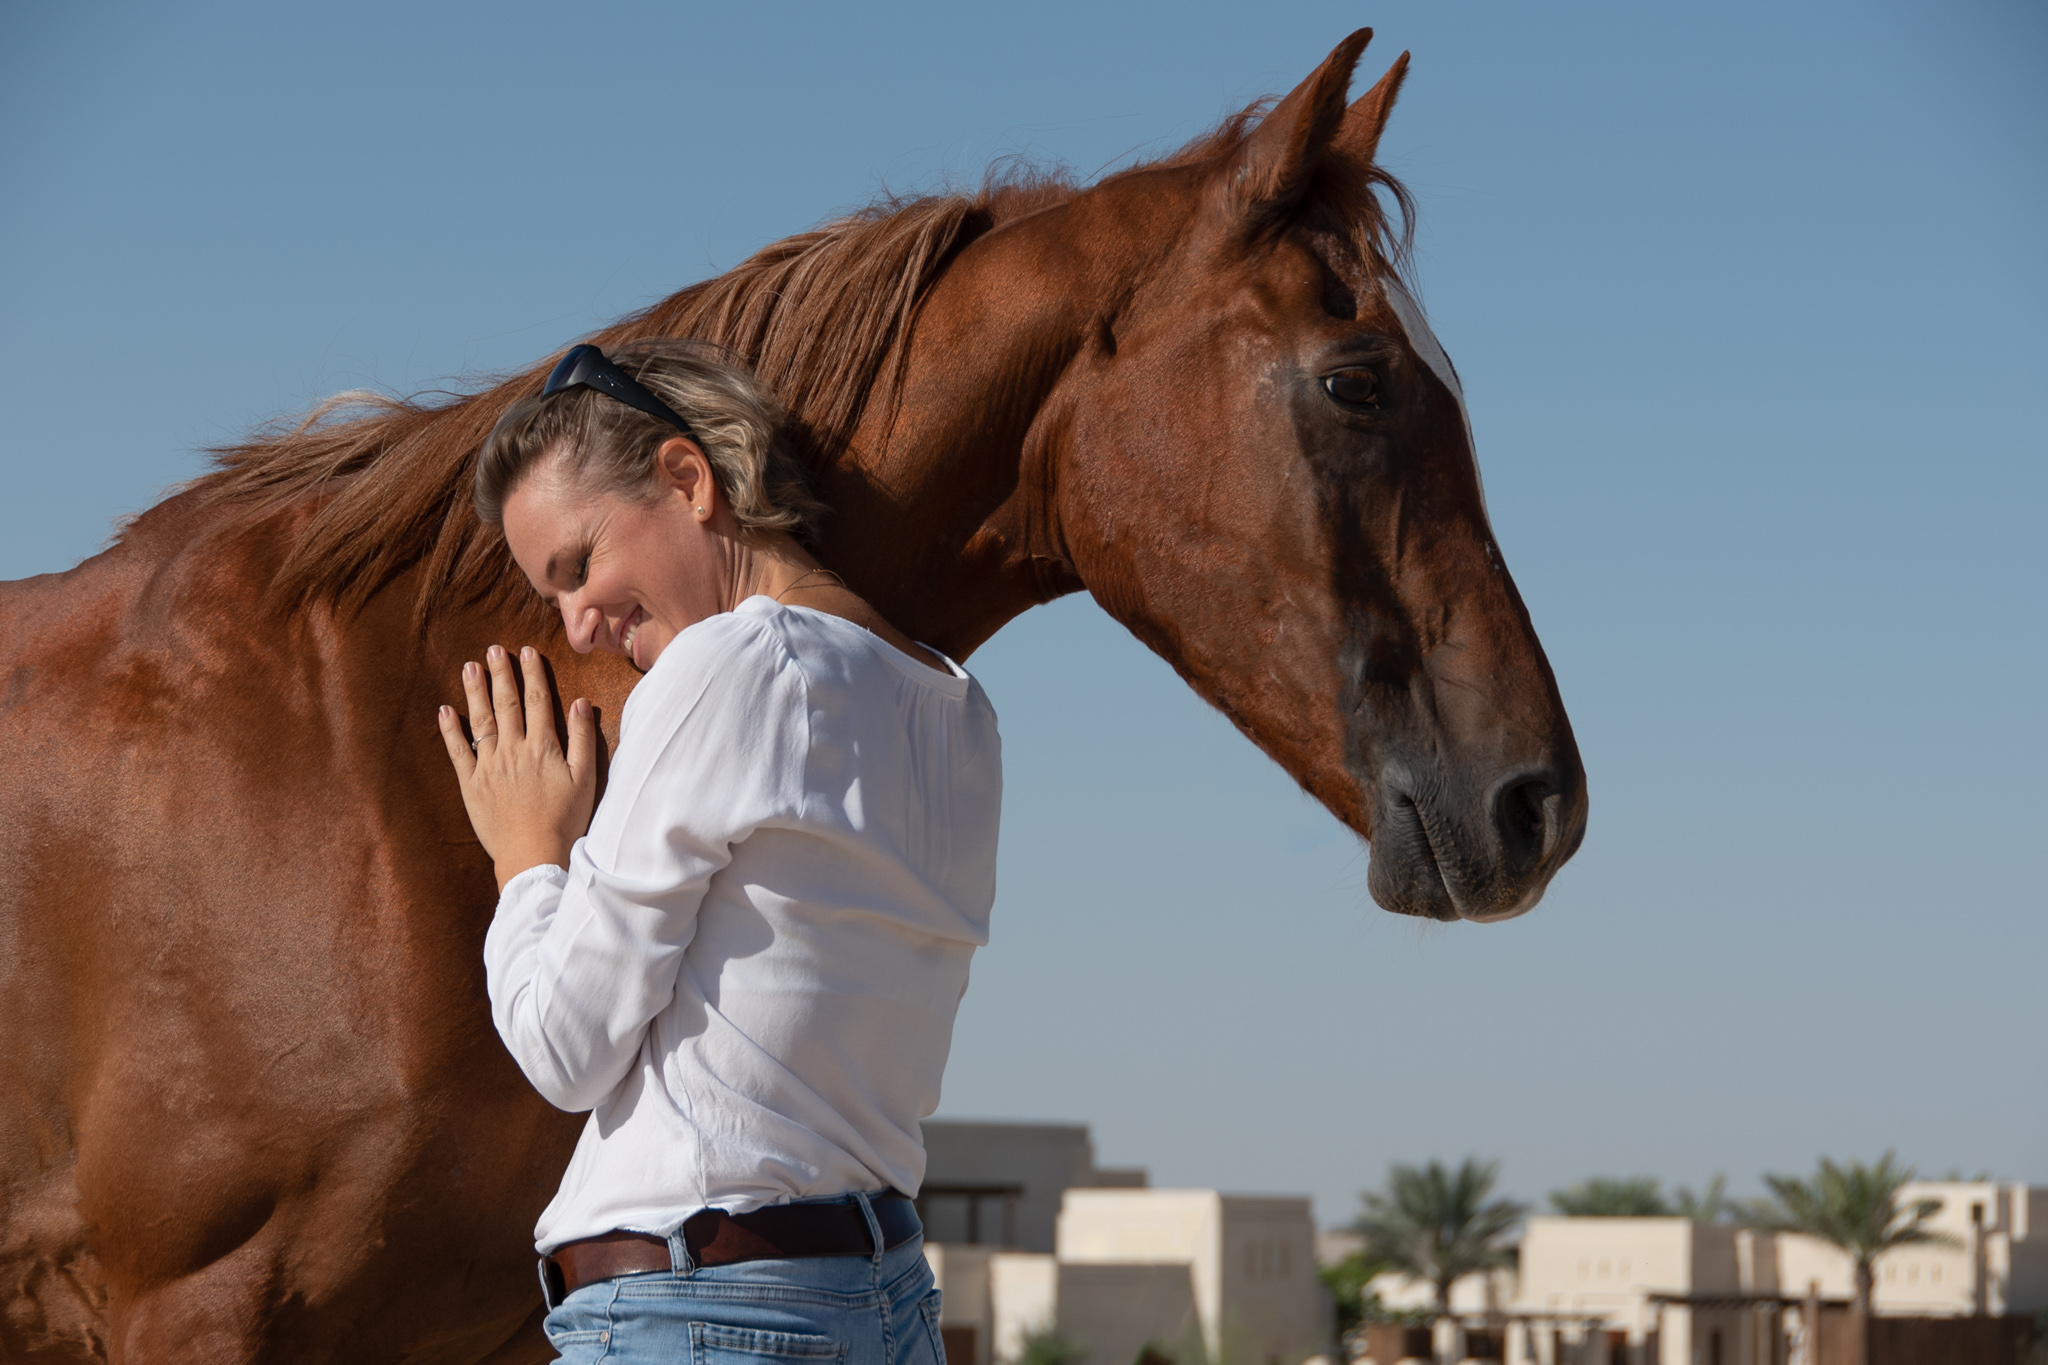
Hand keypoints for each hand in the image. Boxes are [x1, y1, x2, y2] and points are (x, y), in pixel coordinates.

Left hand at [437, 644, 597, 890]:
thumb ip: (583, 738)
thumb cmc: (566, 820)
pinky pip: (457, 752)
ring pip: (480, 721)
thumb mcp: (586, 779)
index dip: (532, 674)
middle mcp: (513, 750)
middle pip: (506, 704)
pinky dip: (450, 731)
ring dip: (475, 692)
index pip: (537, 701)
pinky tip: (445, 711)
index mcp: (542, 747)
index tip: (526, 651)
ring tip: (470, 668)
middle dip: (500, 674)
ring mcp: (489, 767)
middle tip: (493, 649)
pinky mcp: (471, 785)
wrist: (533, 855)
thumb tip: (580, 703)